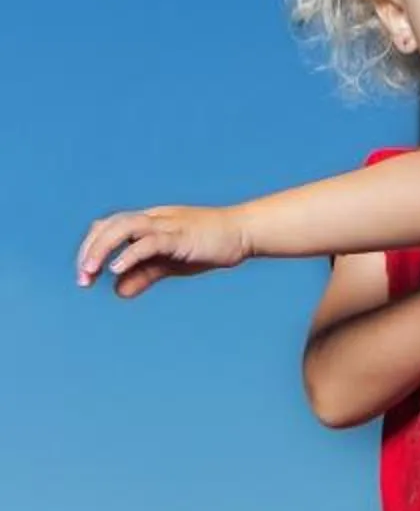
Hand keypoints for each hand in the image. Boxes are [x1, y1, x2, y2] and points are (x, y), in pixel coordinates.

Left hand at [76, 206, 251, 297]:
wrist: (245, 232)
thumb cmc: (210, 246)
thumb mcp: (171, 264)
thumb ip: (144, 275)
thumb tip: (118, 291)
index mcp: (149, 222)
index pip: (107, 227)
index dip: (91, 248)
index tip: (86, 276)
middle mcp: (153, 219)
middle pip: (109, 225)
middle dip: (90, 251)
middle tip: (83, 279)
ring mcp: (167, 225)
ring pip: (123, 228)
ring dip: (101, 249)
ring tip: (90, 272)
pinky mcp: (180, 235)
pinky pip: (149, 242)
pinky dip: (129, 254)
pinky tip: (116, 269)